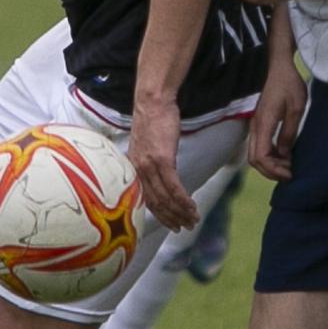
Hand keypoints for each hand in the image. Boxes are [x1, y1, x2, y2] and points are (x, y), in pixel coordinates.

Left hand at [127, 95, 197, 231]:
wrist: (152, 101)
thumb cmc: (152, 119)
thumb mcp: (146, 145)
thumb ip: (150, 162)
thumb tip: (162, 173)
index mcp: (133, 168)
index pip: (146, 200)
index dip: (160, 215)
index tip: (172, 224)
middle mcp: (138, 170)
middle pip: (156, 203)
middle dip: (172, 219)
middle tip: (186, 227)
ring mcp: (149, 166)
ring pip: (166, 198)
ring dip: (181, 212)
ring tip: (194, 219)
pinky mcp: (163, 159)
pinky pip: (174, 187)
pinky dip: (184, 200)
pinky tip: (192, 207)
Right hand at [248, 58, 306, 180]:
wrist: (278, 66)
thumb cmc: (289, 84)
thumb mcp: (296, 109)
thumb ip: (288, 133)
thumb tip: (284, 155)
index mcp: (263, 123)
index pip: (260, 156)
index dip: (274, 170)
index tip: (290, 174)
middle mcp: (255, 126)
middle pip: (254, 160)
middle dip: (270, 172)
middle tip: (289, 175)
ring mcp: (255, 125)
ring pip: (254, 154)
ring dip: (269, 165)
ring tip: (288, 167)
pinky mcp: (259, 123)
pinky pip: (259, 146)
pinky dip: (269, 156)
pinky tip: (283, 156)